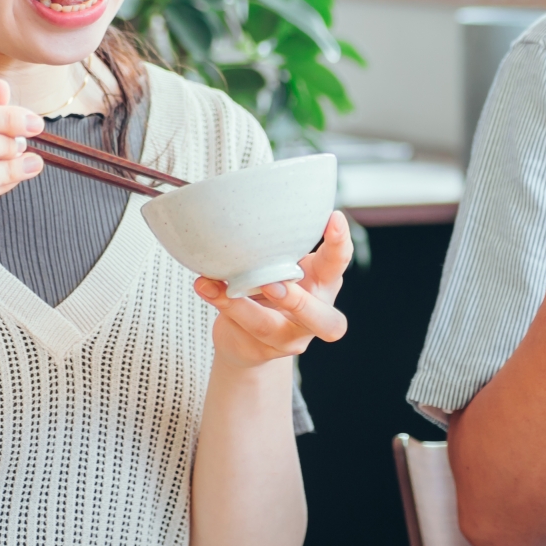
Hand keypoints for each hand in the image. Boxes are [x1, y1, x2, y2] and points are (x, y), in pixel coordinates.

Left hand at [197, 210, 353, 368]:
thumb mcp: (281, 264)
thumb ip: (276, 244)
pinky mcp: (260, 349)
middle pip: (327, 322)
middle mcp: (314, 315)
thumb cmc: (272, 288)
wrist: (249, 338)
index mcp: (323, 284)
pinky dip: (221, 304)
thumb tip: (249, 196)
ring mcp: (288, 339)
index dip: (340, 243)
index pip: (339, 263)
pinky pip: (240, 329)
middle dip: (301, 304)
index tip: (333, 217)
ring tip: (227, 287)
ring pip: (272, 328)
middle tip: (275, 284)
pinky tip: (205, 286)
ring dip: (246, 307)